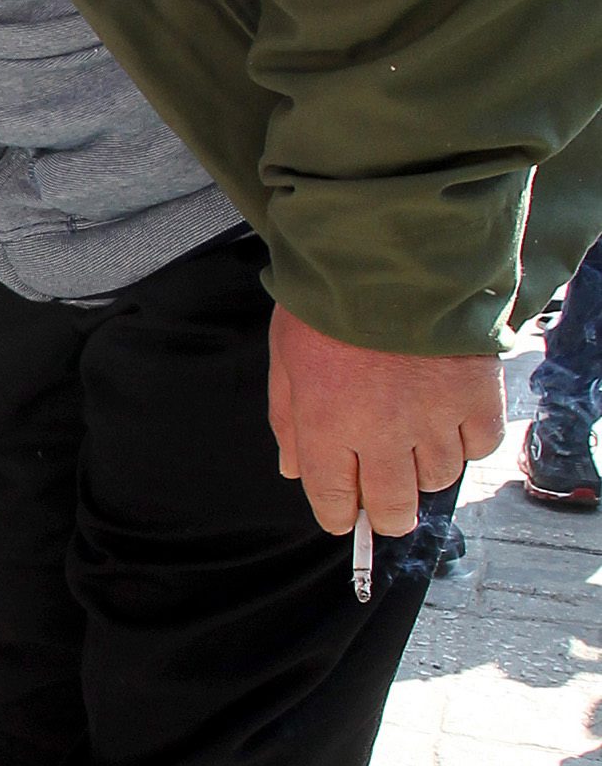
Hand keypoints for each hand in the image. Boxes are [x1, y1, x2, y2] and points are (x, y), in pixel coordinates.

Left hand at [267, 306, 504, 536]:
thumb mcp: (286, 357)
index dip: (341, 514)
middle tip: (387, 501)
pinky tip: (451, 421)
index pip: (335, 500)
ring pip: (438, 479)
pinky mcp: (478, 396)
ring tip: (416, 439)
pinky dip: (468, 441)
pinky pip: (480, 446)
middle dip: (387, 512)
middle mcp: (382, 433)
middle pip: (395, 507)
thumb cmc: (328, 298)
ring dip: (425, 469)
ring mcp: (434, 417)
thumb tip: (293, 469)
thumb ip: (288, 420)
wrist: (389, 250)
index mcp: (327, 426)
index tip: (346, 515)